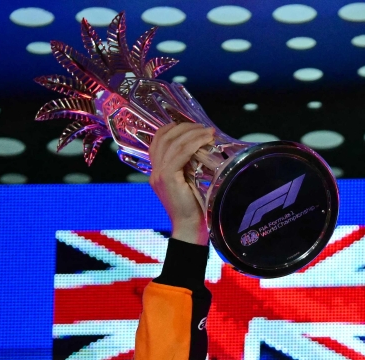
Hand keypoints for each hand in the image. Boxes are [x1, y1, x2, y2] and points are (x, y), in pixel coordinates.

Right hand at [148, 122, 215, 244]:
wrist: (189, 228)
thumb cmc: (194, 209)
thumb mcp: (189, 183)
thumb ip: (189, 167)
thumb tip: (202, 149)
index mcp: (157, 172)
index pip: (158, 141)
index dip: (172, 129)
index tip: (191, 126)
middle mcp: (155, 171)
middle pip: (164, 138)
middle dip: (185, 128)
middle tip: (203, 127)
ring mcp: (159, 174)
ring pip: (173, 143)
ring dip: (192, 134)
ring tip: (208, 132)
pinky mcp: (168, 178)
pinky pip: (180, 154)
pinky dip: (194, 143)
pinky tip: (205, 140)